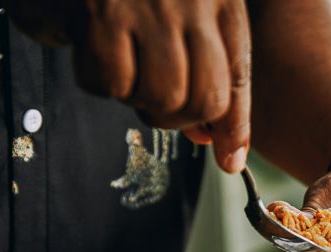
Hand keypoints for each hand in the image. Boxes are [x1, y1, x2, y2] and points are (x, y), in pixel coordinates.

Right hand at [5, 0, 251, 171]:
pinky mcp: (105, 11)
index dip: (233, 125)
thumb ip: (206, 73)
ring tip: (122, 65)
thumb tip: (217, 144)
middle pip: (205, 100)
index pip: (239, 77)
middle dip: (178, 118)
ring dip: (137, 99)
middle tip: (152, 97)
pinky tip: (92, 49)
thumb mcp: (182, 14)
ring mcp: (151, 6)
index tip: (229, 157)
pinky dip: (98, 80)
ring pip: (162, 97)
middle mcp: (194, 0)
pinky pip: (111, 82)